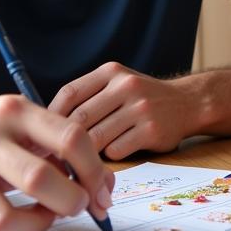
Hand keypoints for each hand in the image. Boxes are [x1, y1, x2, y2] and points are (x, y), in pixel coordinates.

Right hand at [0, 92, 113, 230]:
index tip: (101, 190)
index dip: (94, 170)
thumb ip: (61, 143)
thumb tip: (103, 185)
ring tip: (46, 216)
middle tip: (78, 206)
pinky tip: (15, 220)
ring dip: (38, 225)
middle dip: (71, 201)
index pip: (70, 138)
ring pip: (7, 218)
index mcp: (15, 111)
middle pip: (40, 180)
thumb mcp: (23, 117)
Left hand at [50, 62, 194, 158]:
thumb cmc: (143, 98)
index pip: (70, 93)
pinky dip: (110, 155)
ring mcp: (140, 108)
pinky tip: (116, 150)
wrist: (188, 102)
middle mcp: (126, 86)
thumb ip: (90, 96)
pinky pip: (116, 150)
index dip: (51, 116)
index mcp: (112, 72)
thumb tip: (48, 123)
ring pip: (96, 138)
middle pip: (80, 119)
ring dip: (87, 152)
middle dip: (65, 140)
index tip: (42, 134)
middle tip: (56, 155)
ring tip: (83, 157)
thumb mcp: (118, 83)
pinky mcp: (151, 130)